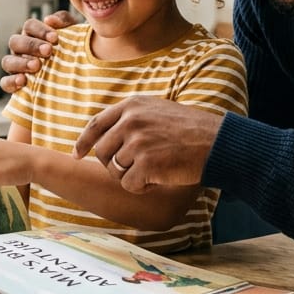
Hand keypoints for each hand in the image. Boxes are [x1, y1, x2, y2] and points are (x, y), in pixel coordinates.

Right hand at [0, 10, 76, 93]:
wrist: (79, 76)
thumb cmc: (74, 51)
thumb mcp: (74, 34)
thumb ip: (64, 21)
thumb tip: (50, 19)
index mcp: (33, 35)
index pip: (29, 26)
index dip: (40, 30)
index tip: (55, 38)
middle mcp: (21, 49)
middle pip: (15, 41)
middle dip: (31, 45)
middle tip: (48, 50)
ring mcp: (16, 67)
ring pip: (7, 61)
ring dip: (21, 63)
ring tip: (37, 66)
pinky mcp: (15, 84)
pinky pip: (5, 82)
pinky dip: (11, 81)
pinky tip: (23, 81)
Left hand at [73, 97, 223, 192]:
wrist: (216, 143)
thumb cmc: (191, 130)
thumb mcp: (158, 111)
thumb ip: (132, 119)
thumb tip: (106, 137)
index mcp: (132, 106)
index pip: (96, 124)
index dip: (84, 142)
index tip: (77, 155)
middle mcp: (130, 121)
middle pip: (101, 151)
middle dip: (111, 165)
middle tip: (132, 170)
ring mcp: (137, 142)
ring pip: (114, 170)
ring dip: (129, 176)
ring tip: (152, 171)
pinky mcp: (145, 164)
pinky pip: (128, 184)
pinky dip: (140, 188)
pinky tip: (157, 180)